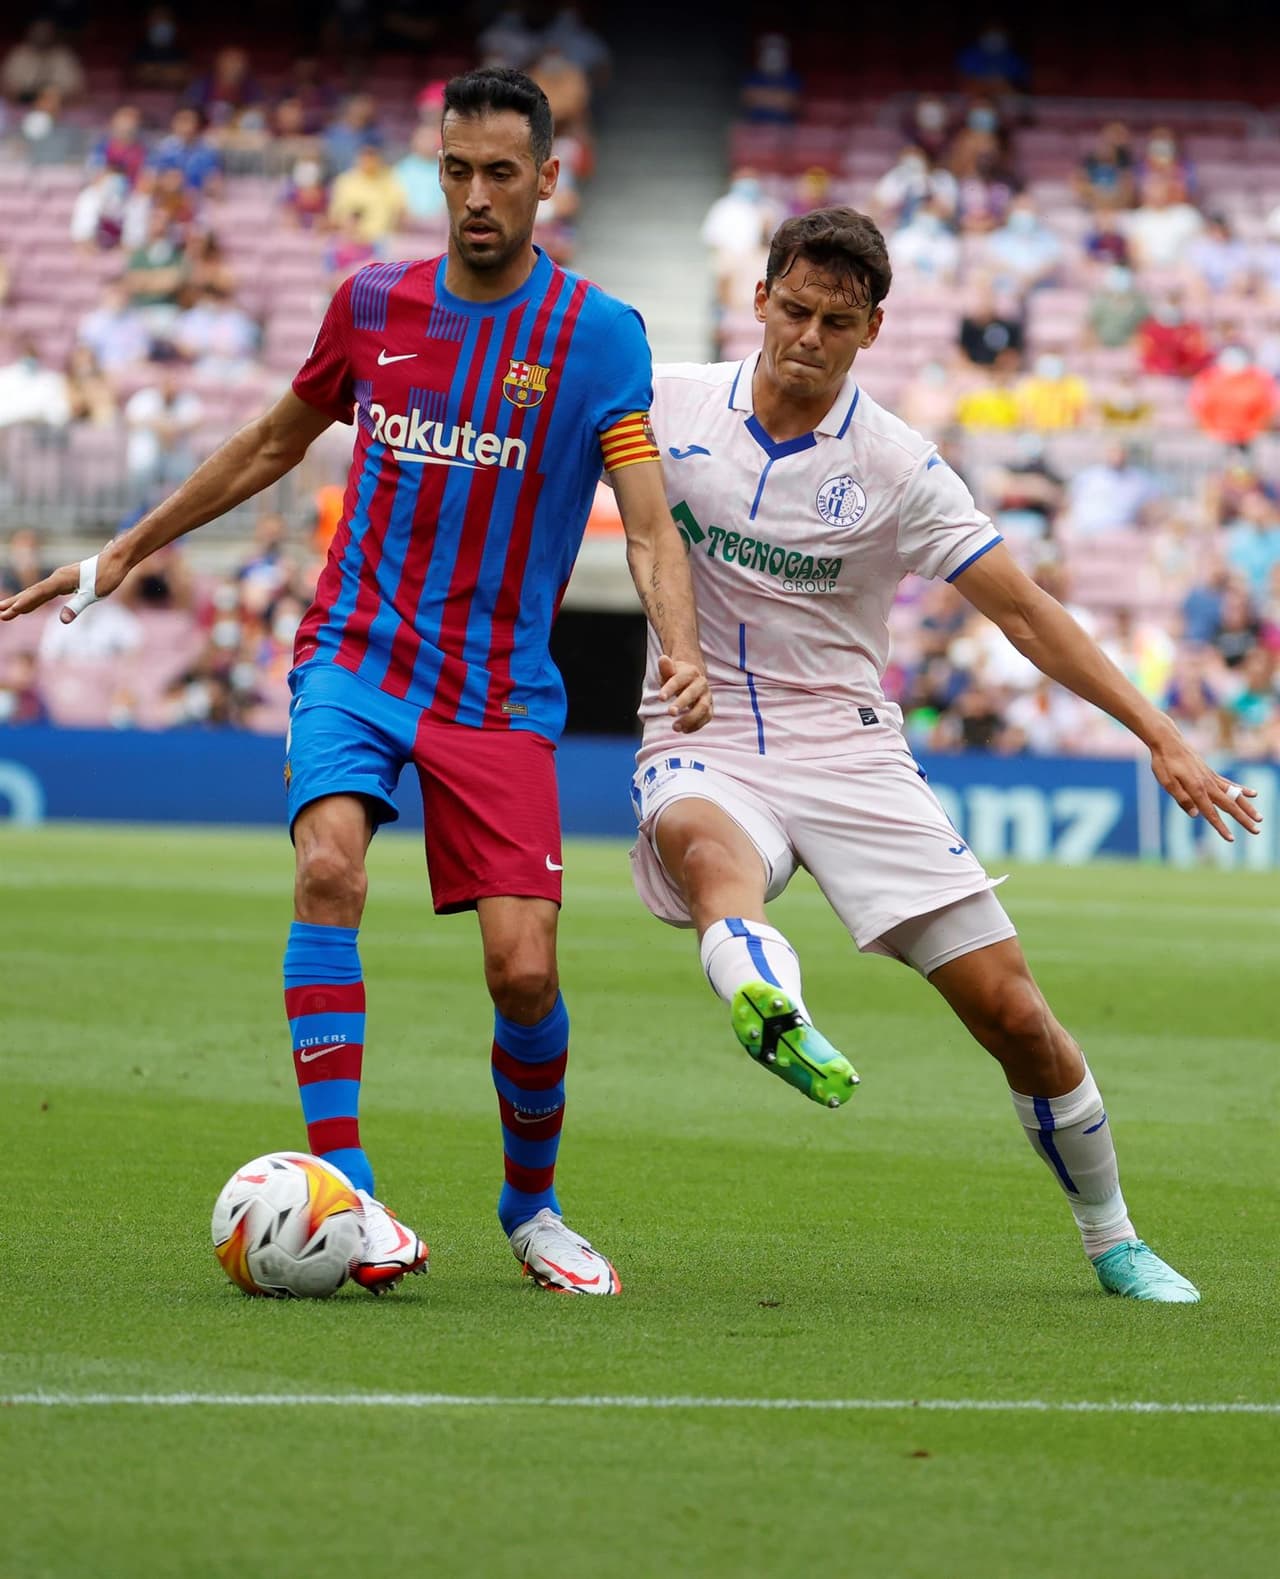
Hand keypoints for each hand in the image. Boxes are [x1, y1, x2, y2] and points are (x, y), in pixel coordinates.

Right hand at [0, 544, 124, 623]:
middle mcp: (57, 578)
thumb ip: (76, 607)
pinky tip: (27, 606)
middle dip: (15, 604)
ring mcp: (60, 579)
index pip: (38, 594)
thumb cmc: (107, 575)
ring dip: (21, 602)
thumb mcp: (93, 594)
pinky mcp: (66, 581)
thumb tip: (63, 620)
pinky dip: (35, 600)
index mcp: (61, 580)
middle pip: (32, 592)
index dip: (24, 603)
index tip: (11, 611)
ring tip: (5, 610)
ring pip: (36, 592)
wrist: (117, 559)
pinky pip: (46, 592)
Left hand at [657, 653, 712, 733]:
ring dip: (690, 718)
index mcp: (690, 672)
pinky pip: (707, 717)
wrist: (692, 678)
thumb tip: (663, 659)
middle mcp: (701, 684)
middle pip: (693, 693)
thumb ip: (666, 668)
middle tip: (670, 712)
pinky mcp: (710, 707)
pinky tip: (684, 730)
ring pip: (703, 708)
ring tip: (675, 727)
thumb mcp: (669, 671)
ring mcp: (707, 696)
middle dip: (682, 703)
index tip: (660, 698)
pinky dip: (697, 725)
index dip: (670, 688)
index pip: (680, 679)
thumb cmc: (676, 676)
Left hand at [1149, 728, 1262, 841]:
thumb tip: (1196, 815)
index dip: (1221, 827)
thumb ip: (1182, 799)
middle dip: (1244, 820)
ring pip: (1234, 796)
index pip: (1211, 813)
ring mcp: (1212, 778)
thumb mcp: (1167, 783)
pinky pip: (1230, 784)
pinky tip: (1253, 794)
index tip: (1231, 839)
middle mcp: (1209, 784)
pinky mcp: (1212, 773)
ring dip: (1248, 807)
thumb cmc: (1164, 763)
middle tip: (1257, 831)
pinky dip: (1242, 790)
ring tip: (1260, 817)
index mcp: (1197, 789)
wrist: (1169, 742)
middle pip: (1230, 806)